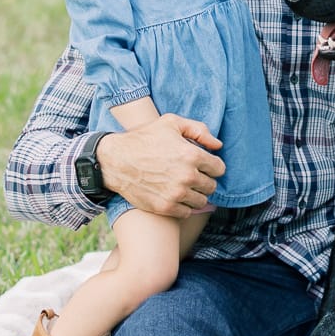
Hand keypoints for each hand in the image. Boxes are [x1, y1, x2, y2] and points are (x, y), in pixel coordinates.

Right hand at [95, 114, 223, 216]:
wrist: (115, 160)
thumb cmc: (144, 138)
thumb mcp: (171, 122)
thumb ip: (199, 130)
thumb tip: (218, 145)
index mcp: (192, 155)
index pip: (219, 169)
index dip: (212, 166)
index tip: (203, 165)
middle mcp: (187, 176)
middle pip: (211, 186)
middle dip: (204, 180)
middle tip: (191, 176)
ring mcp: (176, 193)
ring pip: (201, 201)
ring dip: (195, 194)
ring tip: (183, 186)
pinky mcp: (165, 207)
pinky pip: (187, 212)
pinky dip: (183, 206)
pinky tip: (174, 196)